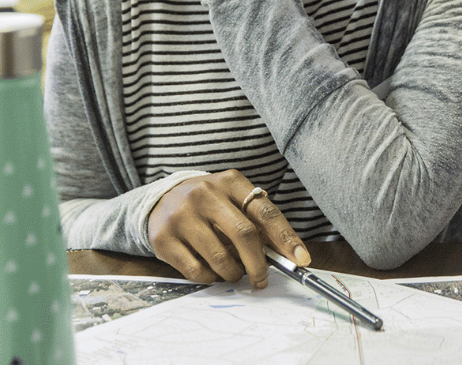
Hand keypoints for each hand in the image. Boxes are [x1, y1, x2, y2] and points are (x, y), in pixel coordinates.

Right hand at [146, 170, 310, 285]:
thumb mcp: (232, 198)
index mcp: (230, 182)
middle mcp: (205, 194)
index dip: (286, 238)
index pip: (265, 211)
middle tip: (262, 279)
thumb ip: (256, 219)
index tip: (301, 259)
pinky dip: (210, 278)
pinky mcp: (164, 238)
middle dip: (259, 264)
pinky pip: (196, 270)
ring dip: (233, 273)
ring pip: (220, 257)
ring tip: (234, 273)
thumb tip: (286, 253)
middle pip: (244, 235)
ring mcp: (182, 215)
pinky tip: (212, 272)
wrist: (160, 199)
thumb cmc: (209, 203)